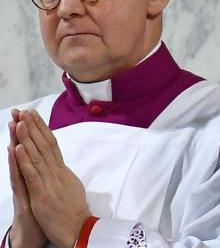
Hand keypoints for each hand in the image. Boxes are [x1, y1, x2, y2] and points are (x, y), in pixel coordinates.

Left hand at [13, 110, 90, 247]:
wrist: (78, 230)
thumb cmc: (74, 211)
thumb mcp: (71, 187)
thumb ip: (63, 174)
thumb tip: (60, 164)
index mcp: (62, 171)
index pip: (52, 145)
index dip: (43, 129)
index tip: (34, 115)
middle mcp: (57, 173)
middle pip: (45, 146)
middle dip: (34, 127)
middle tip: (24, 111)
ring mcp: (49, 183)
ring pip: (37, 157)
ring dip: (28, 138)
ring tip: (19, 122)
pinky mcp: (41, 195)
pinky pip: (31, 175)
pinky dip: (24, 161)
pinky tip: (18, 148)